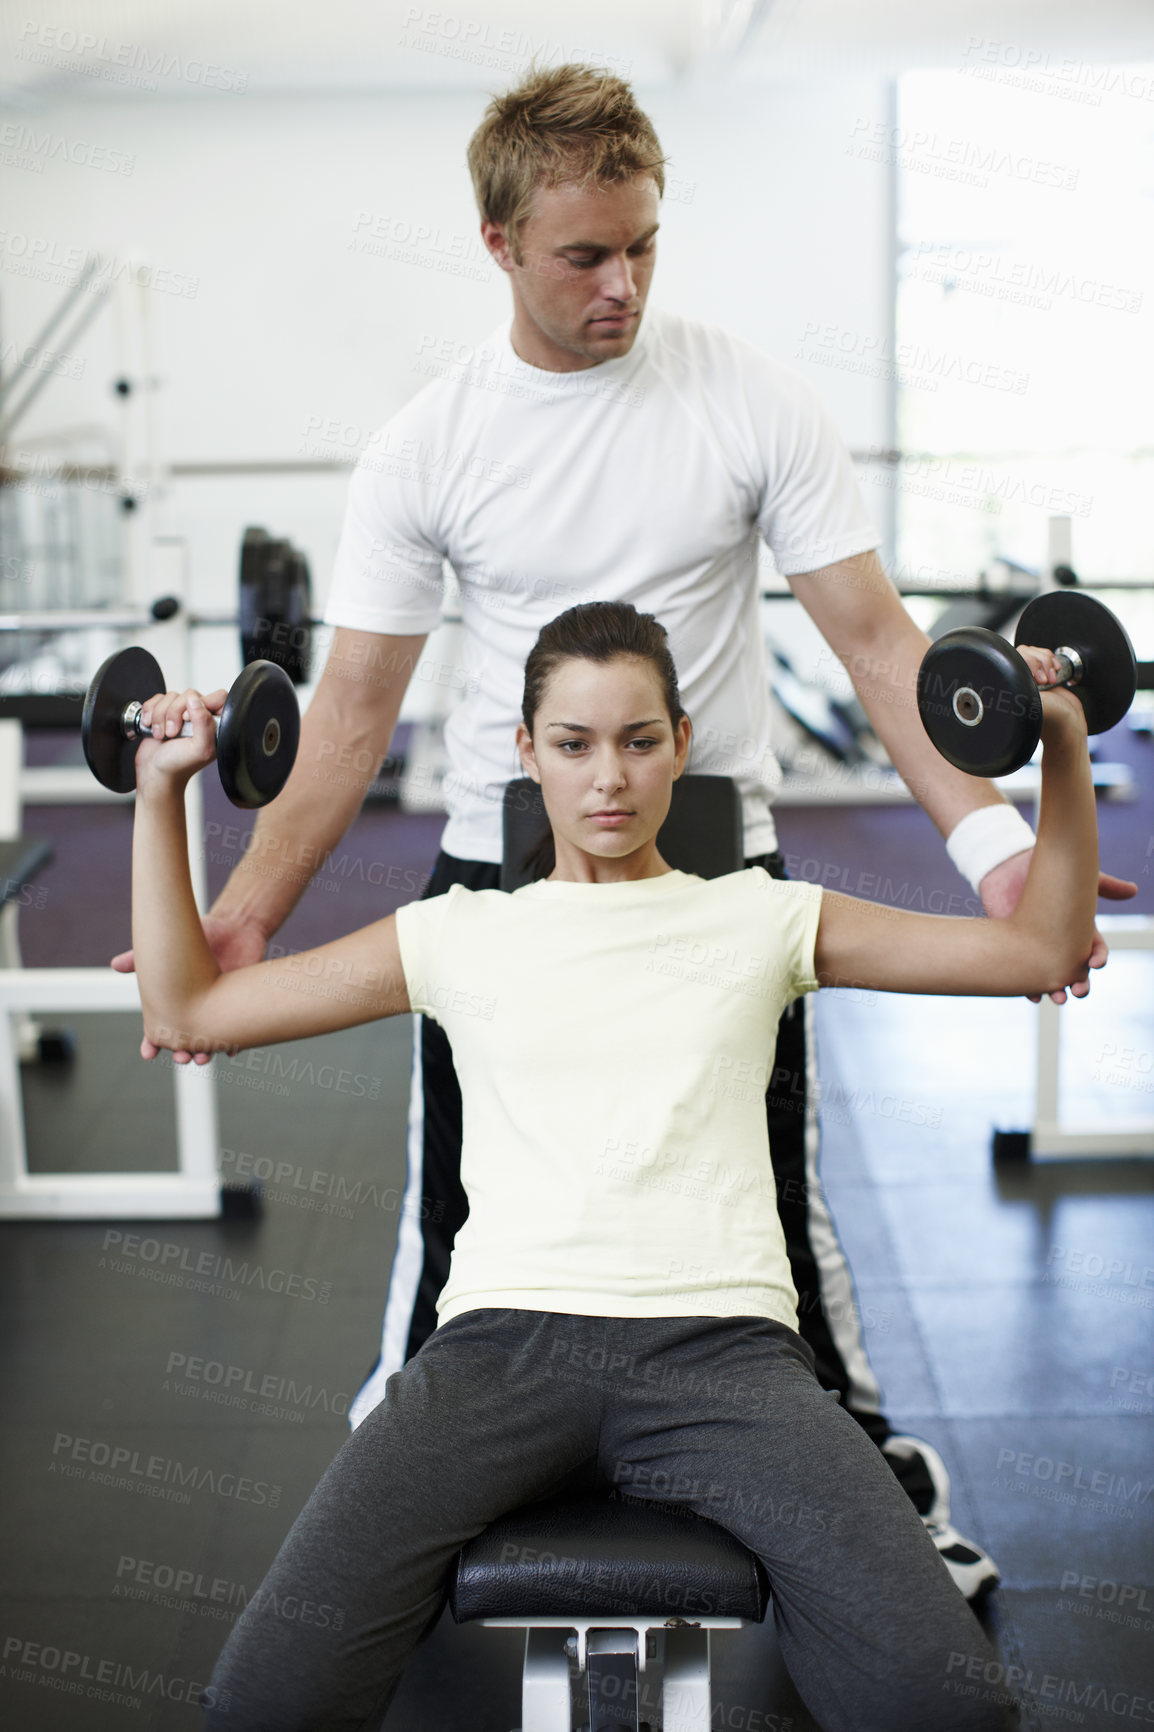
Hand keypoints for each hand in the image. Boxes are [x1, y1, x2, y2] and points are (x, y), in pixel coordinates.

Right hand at [111, 912, 267, 1063]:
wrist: (236, 927)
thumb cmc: (200, 936)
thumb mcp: (171, 946)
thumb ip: (142, 957)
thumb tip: (115, 965)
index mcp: (176, 999)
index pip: (161, 1028)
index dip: (152, 1043)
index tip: (148, 1053)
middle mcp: (197, 1008)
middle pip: (185, 1040)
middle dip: (182, 1052)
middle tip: (181, 1057)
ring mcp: (219, 1009)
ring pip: (210, 1041)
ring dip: (206, 1053)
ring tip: (202, 1058)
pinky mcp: (240, 1006)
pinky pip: (239, 1032)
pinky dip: (236, 1043)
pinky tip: (233, 1051)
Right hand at [131, 686, 226, 800]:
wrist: (153, 774)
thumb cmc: (178, 766)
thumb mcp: (199, 748)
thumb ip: (204, 723)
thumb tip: (195, 700)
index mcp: (214, 725)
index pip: (219, 698)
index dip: (204, 703)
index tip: (190, 720)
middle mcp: (199, 717)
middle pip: (191, 694)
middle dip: (175, 713)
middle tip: (173, 732)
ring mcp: (180, 714)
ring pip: (171, 696)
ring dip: (160, 716)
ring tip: (162, 735)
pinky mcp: (163, 712)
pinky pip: (157, 698)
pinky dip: (150, 712)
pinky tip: (152, 728)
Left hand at [980, 851, 1137, 1004]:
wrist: (1006, 865)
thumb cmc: (1047, 871)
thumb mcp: (1077, 878)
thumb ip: (1105, 885)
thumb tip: (1134, 890)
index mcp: (1079, 930)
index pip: (1094, 951)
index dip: (1098, 959)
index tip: (1095, 964)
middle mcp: (1060, 943)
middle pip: (1075, 972)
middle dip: (1080, 985)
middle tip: (1078, 991)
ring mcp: (1036, 948)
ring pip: (1050, 978)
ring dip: (1056, 992)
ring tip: (1058, 999)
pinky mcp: (1014, 949)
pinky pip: (1023, 975)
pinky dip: (1027, 988)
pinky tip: (1031, 996)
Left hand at [1016, 644, 1087, 743]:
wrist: (1070, 723)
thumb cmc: (1051, 718)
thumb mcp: (1029, 703)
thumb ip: (1015, 691)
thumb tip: (1001, 684)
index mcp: (1008, 686)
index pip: (1011, 660)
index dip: (1027, 664)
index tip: (1036, 680)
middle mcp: (1016, 680)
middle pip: (1024, 652)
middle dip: (1040, 663)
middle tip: (1045, 682)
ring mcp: (1030, 676)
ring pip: (1036, 652)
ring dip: (1048, 663)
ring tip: (1051, 681)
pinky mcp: (1043, 674)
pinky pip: (1045, 657)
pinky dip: (1052, 662)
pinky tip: (1056, 674)